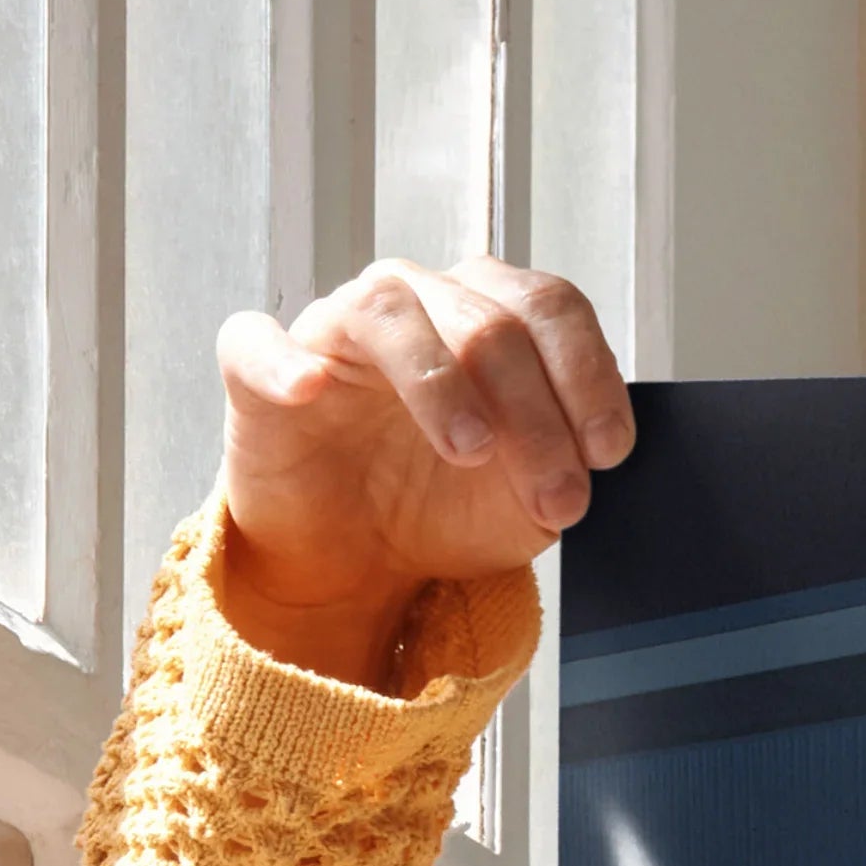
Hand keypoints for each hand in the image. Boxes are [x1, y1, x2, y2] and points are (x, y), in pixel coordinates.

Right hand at [213, 259, 632, 687]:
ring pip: (389, 312)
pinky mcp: (259, 370)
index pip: (550, 308)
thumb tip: (594, 455)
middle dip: (535, 416)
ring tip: (471, 450)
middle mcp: (417, 303)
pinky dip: (283, 361)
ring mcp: (336, 330)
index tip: (609, 451)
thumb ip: (566, 465)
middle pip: (488, 321)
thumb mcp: (529, 500)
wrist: (359, 561)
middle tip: (556, 496)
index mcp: (489, 317)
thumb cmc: (443, 507)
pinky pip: (257, 342)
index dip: (587, 374)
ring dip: (440, 383)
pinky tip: (310, 389)